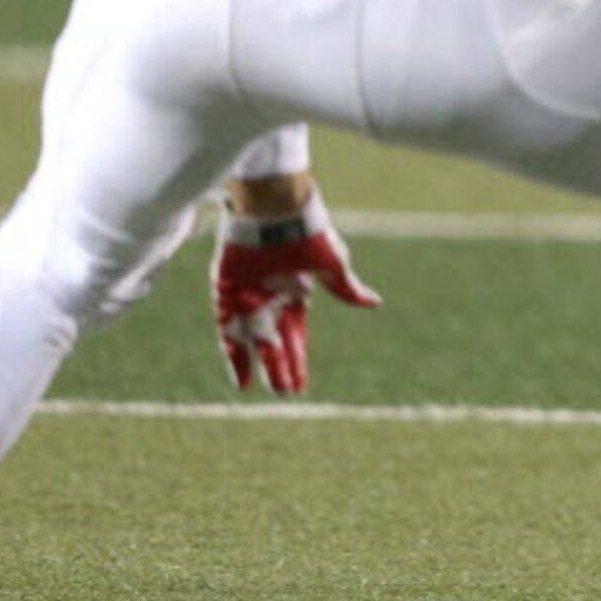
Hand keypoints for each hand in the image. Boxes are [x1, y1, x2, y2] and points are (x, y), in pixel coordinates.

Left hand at [211, 186, 382, 393]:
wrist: (275, 209)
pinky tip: (240, 376)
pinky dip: (233, 351)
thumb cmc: (308, 233)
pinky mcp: (225, 288)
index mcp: (295, 292)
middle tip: (286, 392)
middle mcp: (269, 297)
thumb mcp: (333, 265)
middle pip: (274, 341)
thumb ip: (347, 288)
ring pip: (250, 339)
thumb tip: (375, 302)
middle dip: (280, 366)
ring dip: (257, 364)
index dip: (298, 358)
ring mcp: (246, 294)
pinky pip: (226, 327)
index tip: (301, 385)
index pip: (296, 334)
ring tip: (265, 388)